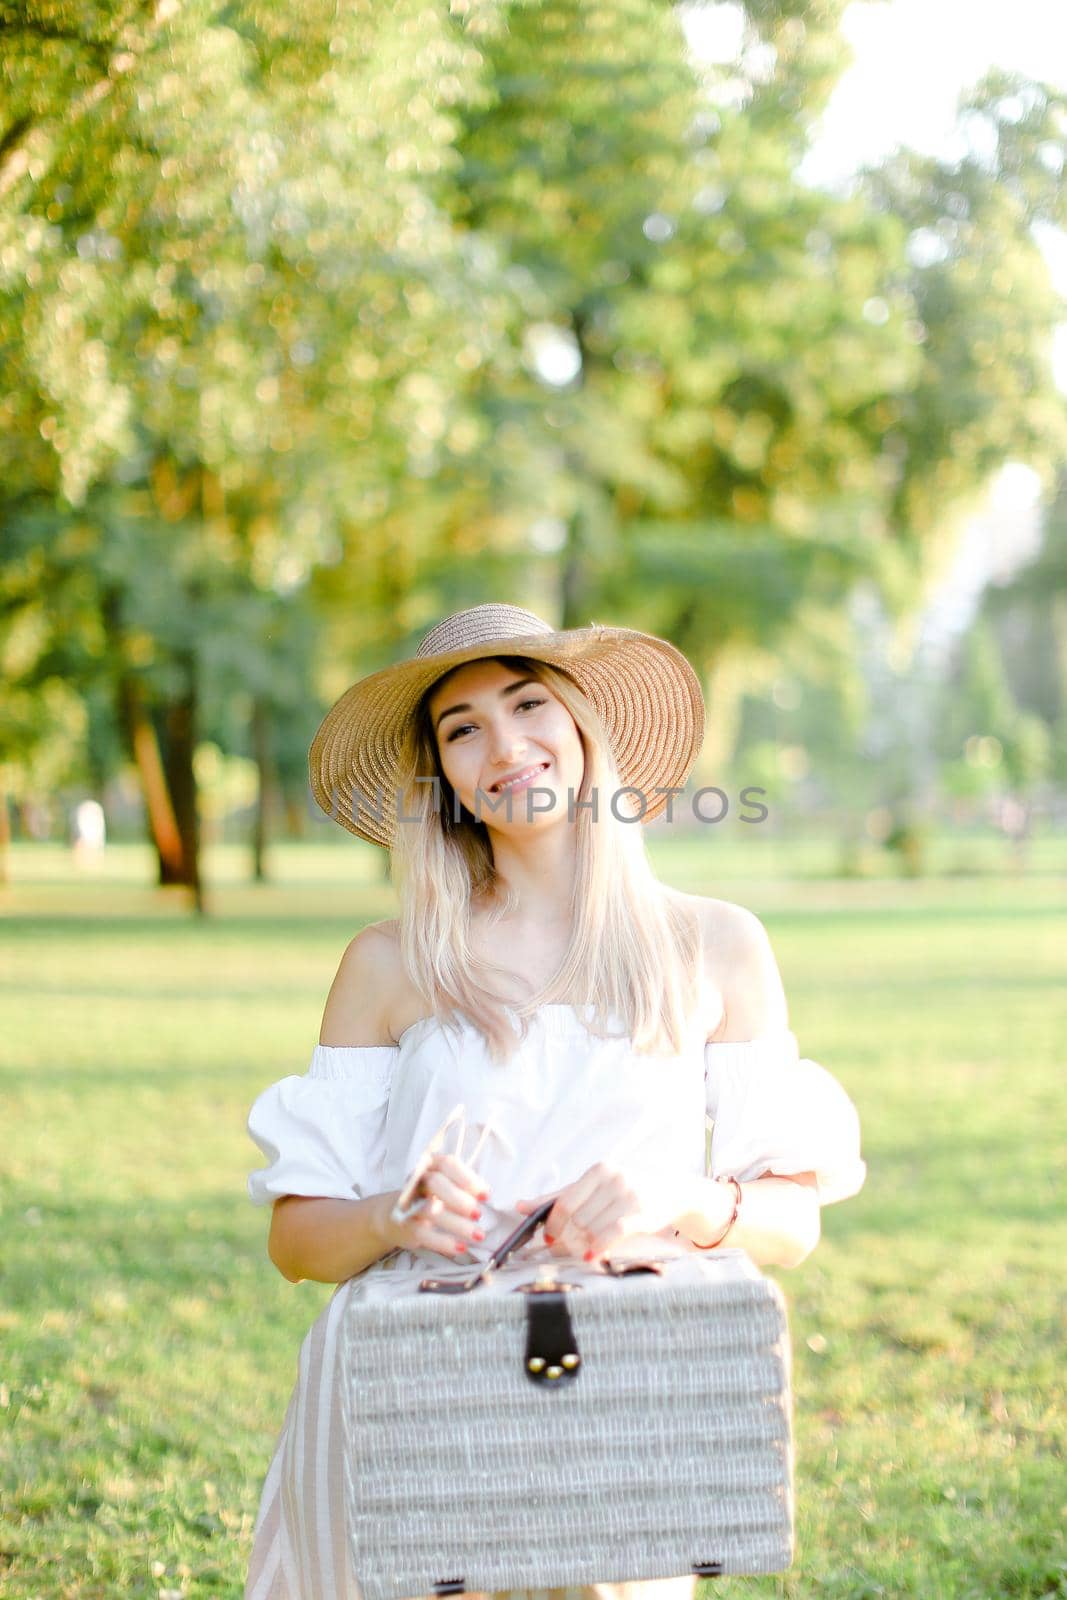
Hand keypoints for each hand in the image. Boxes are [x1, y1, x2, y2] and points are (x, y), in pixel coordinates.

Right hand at [384, 1151, 489, 1259]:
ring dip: (457, 1224)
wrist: (394, 1216)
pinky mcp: (405, 1225)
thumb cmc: (430, 1196)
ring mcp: (408, 1203)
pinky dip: (444, 1242)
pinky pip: (424, 1233)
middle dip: (459, 1199)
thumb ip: (463, 1185)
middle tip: (478, 1214)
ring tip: (478, 1235)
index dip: (468, 1179)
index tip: (486, 1196)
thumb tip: (484, 1194)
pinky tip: (461, 1248)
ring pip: (429, 1210)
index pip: (448, 1164)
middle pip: (435, 1183)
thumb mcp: (446, 1184)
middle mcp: (416, 1180)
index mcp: (430, 1164)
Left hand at [515, 1162, 693, 1259]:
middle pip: (578, 1217)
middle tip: (559, 1250)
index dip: (553, 1223)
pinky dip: (598, 1246)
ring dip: (580, 1245)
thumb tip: (519, 1205)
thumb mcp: (595, 1187)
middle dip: (565, 1238)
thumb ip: (558, 1196)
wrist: (672, 1192)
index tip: (547, 1237)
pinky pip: (613, 1232)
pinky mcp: (643, 1213)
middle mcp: (614, 1179)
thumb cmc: (627, 1190)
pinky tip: (591, 1255)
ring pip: (593, 1227)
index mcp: (599, 1170)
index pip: (566, 1201)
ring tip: (576, 1252)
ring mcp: (630, 1195)